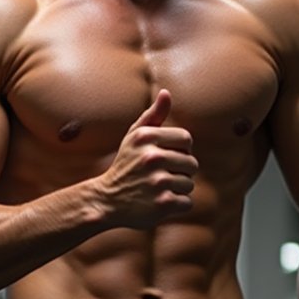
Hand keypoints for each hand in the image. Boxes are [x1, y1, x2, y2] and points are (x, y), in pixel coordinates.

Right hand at [100, 89, 197, 228]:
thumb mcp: (134, 137)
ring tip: (158, 190)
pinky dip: (177, 205)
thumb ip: (153, 115)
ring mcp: (158, 182)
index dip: (181, 150)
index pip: (186, 139)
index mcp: (147, 138)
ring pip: (189, 184)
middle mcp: (152, 158)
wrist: (106, 200)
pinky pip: (187, 202)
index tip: (167, 157)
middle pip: (192, 163)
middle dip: (180, 172)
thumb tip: (166, 93)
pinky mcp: (163, 204)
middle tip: (160, 177)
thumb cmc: (126, 165)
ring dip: (178, 189)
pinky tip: (160, 202)